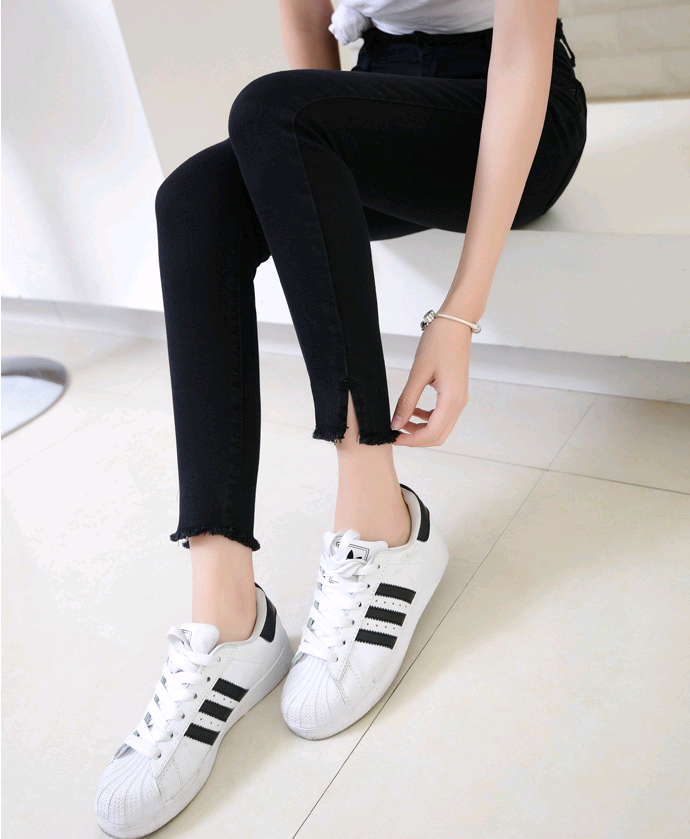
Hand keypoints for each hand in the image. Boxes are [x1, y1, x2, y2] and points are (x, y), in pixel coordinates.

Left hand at [390, 316, 471, 446]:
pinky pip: (442, 415)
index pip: (432, 433)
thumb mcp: (418, 372)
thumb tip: (396, 423)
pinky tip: (413, 411)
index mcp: (451, 399)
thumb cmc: (438, 342)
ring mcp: (459, 399)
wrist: (456, 323)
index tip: (394, 438)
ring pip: (441, 427)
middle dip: (416, 439)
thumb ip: (407, 401)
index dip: (411, 440)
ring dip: (421, 429)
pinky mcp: (456, 393)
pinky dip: (427, 419)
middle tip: (396, 433)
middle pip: (438, 436)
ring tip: (401, 421)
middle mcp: (459, 403)